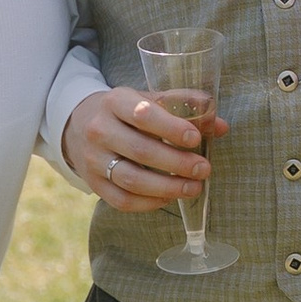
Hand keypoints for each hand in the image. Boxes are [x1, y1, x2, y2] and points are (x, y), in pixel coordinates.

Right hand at [63, 87, 220, 212]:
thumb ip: (184, 107)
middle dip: (177, 163)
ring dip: (167, 187)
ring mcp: (93, 159)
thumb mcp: (148, 99)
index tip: (195, 138)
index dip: (171, 128)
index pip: (142, 114)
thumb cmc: (125, 112)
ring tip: (193, 187)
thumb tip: (220, 126)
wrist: (80, 125)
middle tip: (203, 169)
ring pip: (132, 180)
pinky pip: (122, 200)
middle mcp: (99, 130)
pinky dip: (149, 203)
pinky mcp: (94, 184)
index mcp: (115, 102)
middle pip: (140, 151)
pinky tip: (170, 197)